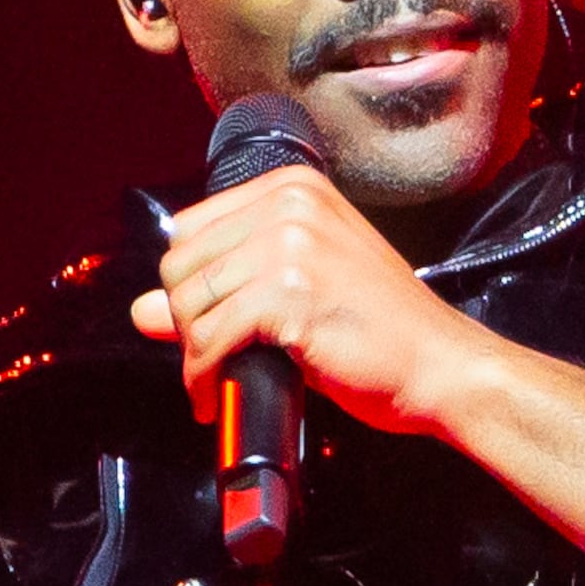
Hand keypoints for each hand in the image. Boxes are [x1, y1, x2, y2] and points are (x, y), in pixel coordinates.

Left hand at [131, 163, 500, 435]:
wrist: (440, 365)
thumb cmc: (386, 330)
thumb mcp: (302, 290)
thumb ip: (225, 288)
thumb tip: (143, 309)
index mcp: (295, 189)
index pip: (190, 228)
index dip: (189, 284)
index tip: (205, 322)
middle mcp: (290, 206)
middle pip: (181, 264)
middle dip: (187, 322)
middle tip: (212, 359)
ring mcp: (290, 246)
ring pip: (189, 304)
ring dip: (194, 354)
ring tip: (217, 381)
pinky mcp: (289, 295)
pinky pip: (210, 338)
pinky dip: (203, 377)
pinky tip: (217, 396)